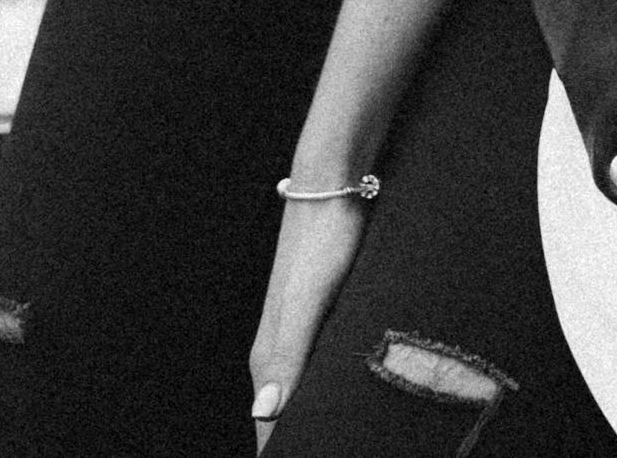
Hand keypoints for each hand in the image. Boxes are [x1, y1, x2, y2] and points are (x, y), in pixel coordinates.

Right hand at [250, 192, 369, 443]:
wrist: (331, 185)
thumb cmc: (323, 240)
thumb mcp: (310, 300)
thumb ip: (288, 355)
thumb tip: (265, 414)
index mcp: (268, 355)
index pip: (267, 427)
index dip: (284, 450)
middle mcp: (277, 348)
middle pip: (280, 415)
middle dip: (300, 438)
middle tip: (335, 448)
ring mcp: (297, 331)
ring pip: (298, 391)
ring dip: (314, 414)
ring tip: (344, 433)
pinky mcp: (318, 314)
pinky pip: (317, 366)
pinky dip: (327, 388)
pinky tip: (350, 392)